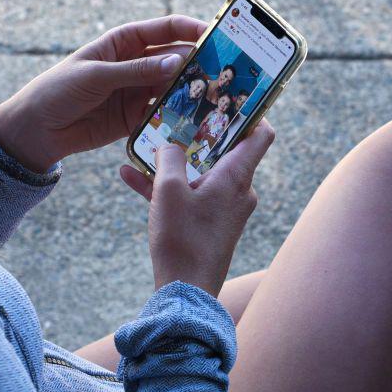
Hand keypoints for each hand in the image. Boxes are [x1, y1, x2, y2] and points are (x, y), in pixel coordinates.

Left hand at [0, 15, 207, 171]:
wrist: (36, 130)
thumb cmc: (58, 90)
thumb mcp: (96, 75)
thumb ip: (136, 70)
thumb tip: (177, 62)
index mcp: (124, 42)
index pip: (164, 29)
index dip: (190, 29)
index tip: (214, 34)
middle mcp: (135, 65)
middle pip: (175, 60)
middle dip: (197, 64)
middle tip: (223, 72)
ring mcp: (137, 91)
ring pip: (172, 88)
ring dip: (190, 92)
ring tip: (213, 98)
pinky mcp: (136, 118)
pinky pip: (162, 114)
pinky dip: (176, 117)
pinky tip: (193, 121)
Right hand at [120, 120, 275, 296]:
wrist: (185, 293)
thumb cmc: (182, 239)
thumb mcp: (168, 191)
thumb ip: (168, 158)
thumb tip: (169, 144)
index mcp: (237, 176)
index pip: (261, 134)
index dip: (251, 112)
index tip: (230, 98)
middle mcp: (239, 191)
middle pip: (227, 151)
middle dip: (199, 134)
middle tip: (177, 115)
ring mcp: (226, 209)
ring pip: (202, 174)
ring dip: (174, 162)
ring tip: (143, 147)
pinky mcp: (211, 225)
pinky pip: (190, 196)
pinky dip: (168, 188)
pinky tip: (130, 177)